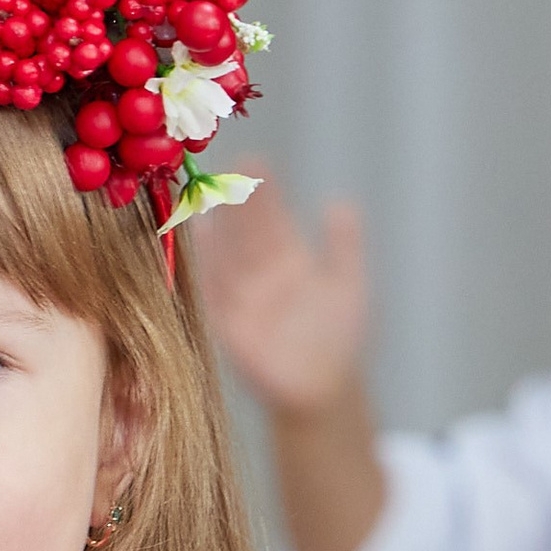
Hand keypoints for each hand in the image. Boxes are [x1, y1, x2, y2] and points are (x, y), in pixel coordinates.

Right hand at [186, 172, 369, 417]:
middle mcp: (262, 277)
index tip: (256, 162)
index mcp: (289, 262)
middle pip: (248, 233)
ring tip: (211, 196)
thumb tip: (340, 203)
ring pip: (230, 258)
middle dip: (240, 203)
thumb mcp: (347, 286)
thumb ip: (344, 247)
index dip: (265, 193)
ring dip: (221, 229)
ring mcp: (245, 301)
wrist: (324, 388)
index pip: (273, 220)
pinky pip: (217, 294)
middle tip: (228, 169)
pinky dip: (208, 268)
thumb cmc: (338, 339)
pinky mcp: (232, 328)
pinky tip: (203, 239)